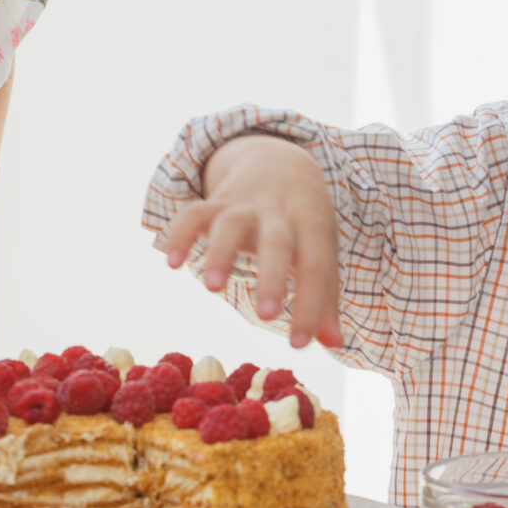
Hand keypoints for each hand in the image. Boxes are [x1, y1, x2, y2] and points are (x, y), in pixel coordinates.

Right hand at [160, 135, 343, 348]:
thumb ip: (326, 299)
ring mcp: (245, 205)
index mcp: (313, 227)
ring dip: (220, 253)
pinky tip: (173, 263)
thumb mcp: (321, 253)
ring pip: (231, 222)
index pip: (316, 267)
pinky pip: (194, 213)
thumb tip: (335, 344)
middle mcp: (279, 213)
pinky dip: (180, 234)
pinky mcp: (215, 202)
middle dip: (272, 277)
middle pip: (277, 241)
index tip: (298, 345)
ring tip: (213, 288)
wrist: (281, 163)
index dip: (310, 306)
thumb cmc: (304, 224)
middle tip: (266, 316)